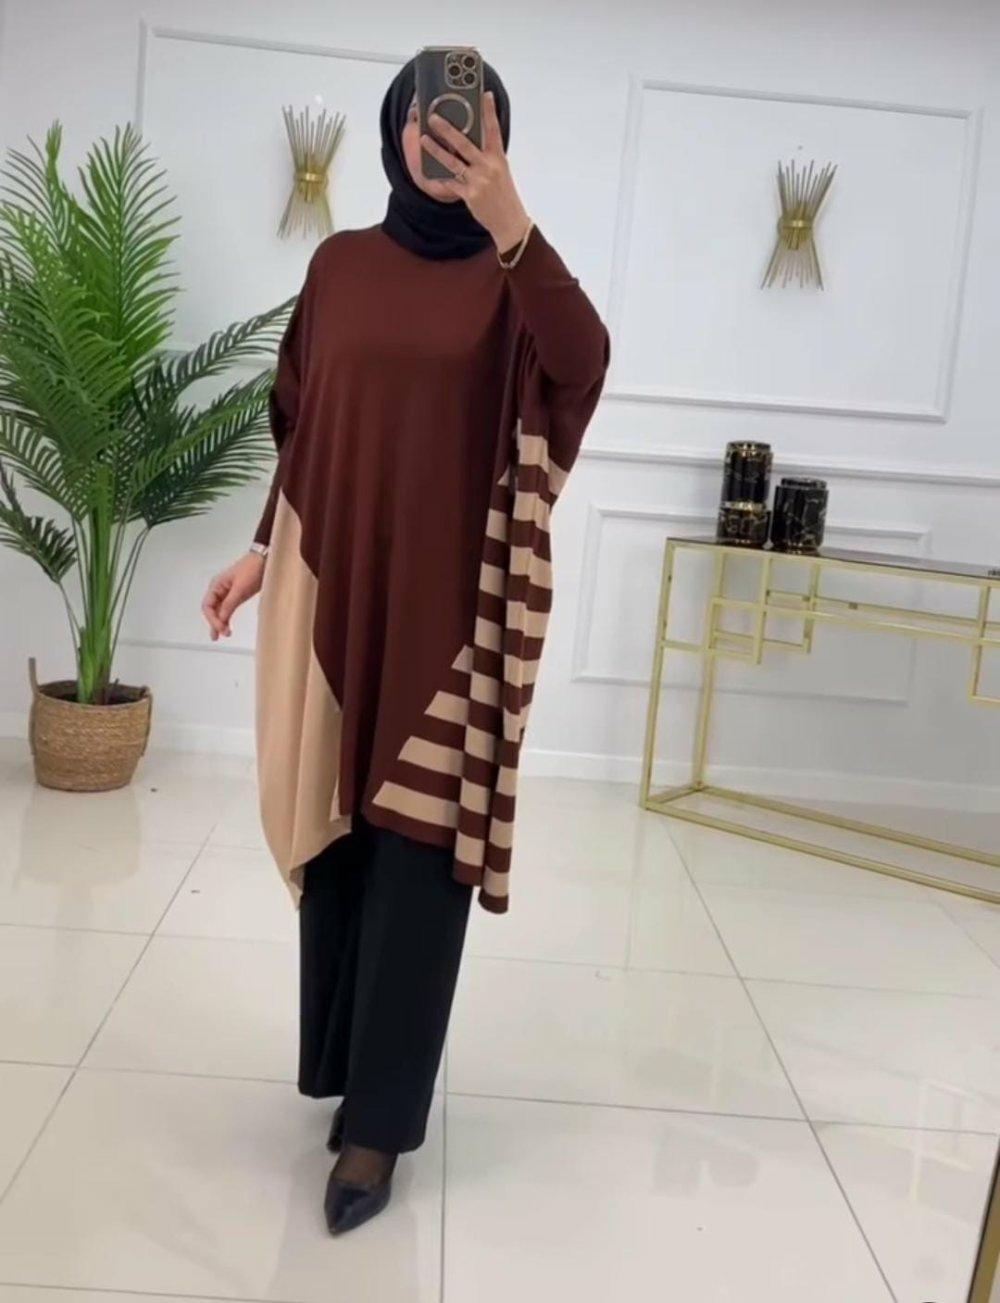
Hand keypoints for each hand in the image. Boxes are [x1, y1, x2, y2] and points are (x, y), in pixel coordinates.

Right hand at [201, 552, 264, 639]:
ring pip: (219, 610)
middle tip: (220, 635)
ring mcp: (227, 592)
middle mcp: (219, 589)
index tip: (221, 628)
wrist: (265, 560)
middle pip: (211, 609)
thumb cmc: (252, 569)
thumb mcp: (240, 588)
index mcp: (216, 585)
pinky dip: (227, 617)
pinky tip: (227, 625)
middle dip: (215, 623)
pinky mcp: (236, 594)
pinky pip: (227, 608)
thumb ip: (229, 604)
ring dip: (220, 622)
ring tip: (223, 634)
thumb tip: (222, 619)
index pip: (207, 606)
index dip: (212, 619)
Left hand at [421, 90, 531, 253]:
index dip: (489, 111)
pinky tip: (429, 171)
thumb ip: (488, 156)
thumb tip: (470, 142)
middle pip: (464, 143)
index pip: (494, 130)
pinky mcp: (470, 195)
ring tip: (424, 139)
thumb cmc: (504, 195)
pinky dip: (440, 177)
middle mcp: (488, 167)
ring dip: (436, 149)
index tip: (485, 95)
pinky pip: (450, 183)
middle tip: (434, 117)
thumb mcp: (501, 171)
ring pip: (452, 161)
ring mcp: (478, 181)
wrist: (509, 221)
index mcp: (498, 158)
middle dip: (447, 129)